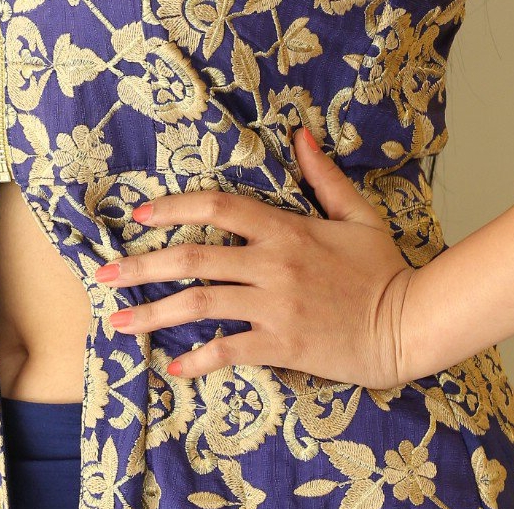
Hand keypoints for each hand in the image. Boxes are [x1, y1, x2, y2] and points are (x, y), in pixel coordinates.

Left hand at [94, 128, 416, 388]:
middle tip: (104, 274)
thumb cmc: (381, 270)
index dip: (173, 207)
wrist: (409, 323)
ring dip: (152, 314)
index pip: (216, 208)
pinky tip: (173, 368)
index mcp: (285, 229)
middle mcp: (272, 265)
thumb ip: (324, 177)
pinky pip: (229, 351)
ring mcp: (274, 306)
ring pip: (199, 305)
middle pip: (191, 259)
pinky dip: (198, 360)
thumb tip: (301, 135)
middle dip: (141, 266)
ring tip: (118, 322)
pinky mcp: (281, 345)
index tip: (140, 214)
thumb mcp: (357, 215)